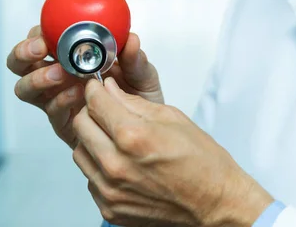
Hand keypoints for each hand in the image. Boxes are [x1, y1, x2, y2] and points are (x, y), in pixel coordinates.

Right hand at [7, 25, 163, 148]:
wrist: (146, 131)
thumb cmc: (140, 96)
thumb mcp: (142, 74)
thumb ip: (135, 59)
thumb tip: (131, 38)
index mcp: (72, 56)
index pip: (42, 38)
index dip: (36, 34)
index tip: (46, 33)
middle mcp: (58, 76)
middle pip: (21, 63)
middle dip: (23, 53)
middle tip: (41, 49)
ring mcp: (57, 99)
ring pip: (25, 89)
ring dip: (38, 78)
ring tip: (60, 74)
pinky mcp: (62, 122)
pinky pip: (50, 110)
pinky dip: (61, 99)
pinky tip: (77, 94)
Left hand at [72, 78, 273, 226]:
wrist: (215, 202)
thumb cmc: (202, 162)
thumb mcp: (173, 118)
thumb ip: (135, 103)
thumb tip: (111, 91)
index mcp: (133, 137)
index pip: (96, 103)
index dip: (95, 89)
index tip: (97, 87)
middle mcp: (116, 165)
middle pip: (81, 125)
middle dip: (91, 111)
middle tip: (105, 109)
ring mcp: (110, 190)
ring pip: (80, 153)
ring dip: (92, 139)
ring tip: (115, 138)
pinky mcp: (109, 208)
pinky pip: (90, 179)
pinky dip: (99, 166)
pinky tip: (121, 162)